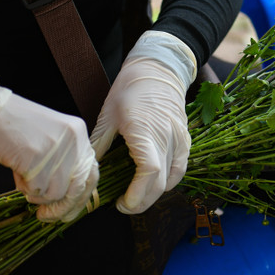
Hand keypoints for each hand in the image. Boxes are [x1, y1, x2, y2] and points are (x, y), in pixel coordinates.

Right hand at [0, 77, 98, 222]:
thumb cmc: (13, 125)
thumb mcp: (50, 136)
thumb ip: (64, 160)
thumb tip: (69, 196)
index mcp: (78, 132)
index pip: (92, 173)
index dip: (81, 196)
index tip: (68, 209)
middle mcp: (73, 140)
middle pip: (78, 188)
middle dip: (62, 207)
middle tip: (46, 215)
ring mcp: (56, 149)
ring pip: (56, 193)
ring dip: (38, 194)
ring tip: (24, 179)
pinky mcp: (36, 158)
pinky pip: (36, 189)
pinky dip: (25, 188)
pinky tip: (17, 173)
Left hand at [90, 30, 196, 213]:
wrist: (158, 69)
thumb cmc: (129, 88)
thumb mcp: (107, 116)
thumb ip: (99, 145)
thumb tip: (88, 172)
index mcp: (145, 131)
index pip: (150, 172)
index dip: (137, 195)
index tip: (120, 203)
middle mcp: (166, 137)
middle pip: (161, 183)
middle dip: (142, 201)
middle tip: (123, 205)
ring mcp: (179, 139)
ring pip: (172, 179)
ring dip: (155, 194)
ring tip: (136, 195)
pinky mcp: (185, 139)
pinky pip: (180, 168)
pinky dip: (168, 182)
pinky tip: (154, 184)